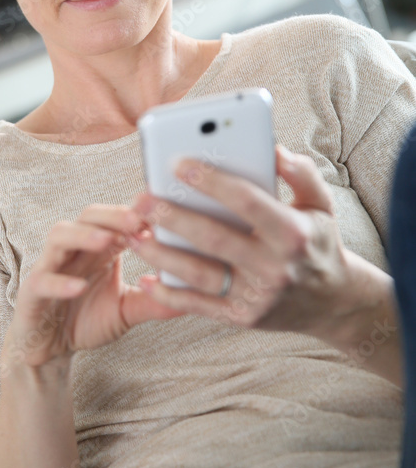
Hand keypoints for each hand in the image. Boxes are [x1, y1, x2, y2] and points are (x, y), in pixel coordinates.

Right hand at [3, 204, 187, 370]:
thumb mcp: (128, 310)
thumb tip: (196, 296)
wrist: (50, 349)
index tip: (160, 213)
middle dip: (113, 215)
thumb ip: (155, 300)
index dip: (136, 213)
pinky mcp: (32, 291)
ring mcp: (51, 266)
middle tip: (137, 219)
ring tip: (106, 241)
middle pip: (89, 215)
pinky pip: (43, 280)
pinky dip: (61, 281)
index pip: (116, 218)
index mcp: (99, 248)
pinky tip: (79, 287)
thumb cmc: (87, 319)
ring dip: (84, 235)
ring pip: (60, 235)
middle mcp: (75, 249)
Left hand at [124, 144, 352, 335]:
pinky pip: (198, 307)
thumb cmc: (317, 242)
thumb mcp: (321, 203)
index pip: (247, 201)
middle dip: (174, 217)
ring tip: (133, 234)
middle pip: (215, 238)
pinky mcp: (242, 318)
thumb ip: (300, 173)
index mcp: (292, 232)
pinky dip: (169, 294)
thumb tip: (273, 148)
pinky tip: (146, 279)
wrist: (333, 303)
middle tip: (141, 199)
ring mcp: (256, 296)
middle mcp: (274, 267)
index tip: (178, 162)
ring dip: (161, 254)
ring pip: (199, 274)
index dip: (212, 181)